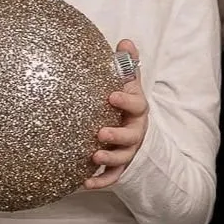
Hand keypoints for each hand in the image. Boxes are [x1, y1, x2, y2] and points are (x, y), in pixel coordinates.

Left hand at [85, 40, 148, 188]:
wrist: (135, 131)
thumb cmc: (126, 104)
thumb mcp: (129, 84)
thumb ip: (127, 65)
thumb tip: (125, 40)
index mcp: (137, 109)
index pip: (136, 104)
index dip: (125, 100)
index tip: (111, 96)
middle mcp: (136, 131)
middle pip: (131, 135)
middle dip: (117, 135)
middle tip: (100, 133)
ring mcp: (129, 150)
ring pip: (123, 157)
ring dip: (109, 158)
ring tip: (94, 156)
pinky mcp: (120, 166)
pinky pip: (113, 177)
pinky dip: (101, 181)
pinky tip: (85, 183)